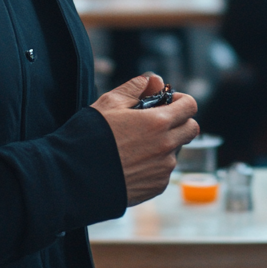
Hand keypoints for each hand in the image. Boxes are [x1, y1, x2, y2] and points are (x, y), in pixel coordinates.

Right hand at [92, 73, 199, 205]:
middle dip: (180, 122)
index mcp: (158, 122)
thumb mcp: (109, 103)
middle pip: (192, 129)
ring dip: (165, 145)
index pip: (190, 105)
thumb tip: (154, 80)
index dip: (181, 101)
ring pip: (176, 150)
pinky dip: (155, 165)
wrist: (75, 177)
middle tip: (158, 122)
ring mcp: (163, 169)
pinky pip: (164, 171)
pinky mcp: (157, 186)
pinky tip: (132, 164)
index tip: (168, 103)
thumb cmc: (90, 136)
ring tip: (136, 146)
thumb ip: (136, 88)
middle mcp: (166, 146)